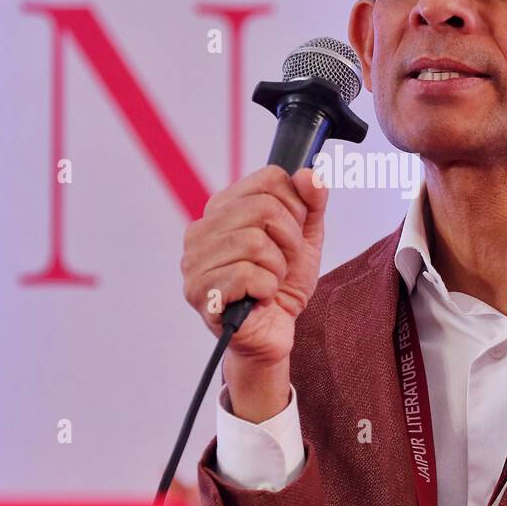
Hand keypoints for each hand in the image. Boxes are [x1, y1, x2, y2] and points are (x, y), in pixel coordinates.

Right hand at [181, 165, 328, 420]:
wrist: (274, 332)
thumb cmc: (283, 283)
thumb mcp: (306, 238)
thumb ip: (311, 203)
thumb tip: (311, 174)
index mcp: (222, 208)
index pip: (269, 179)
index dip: (295, 207)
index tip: (293, 232)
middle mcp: (201, 230)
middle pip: (264, 207)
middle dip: (289, 239)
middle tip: (282, 262)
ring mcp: (195, 262)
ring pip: (254, 242)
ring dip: (277, 267)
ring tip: (270, 280)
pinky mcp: (200, 293)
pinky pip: (247, 275)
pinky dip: (267, 288)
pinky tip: (260, 296)